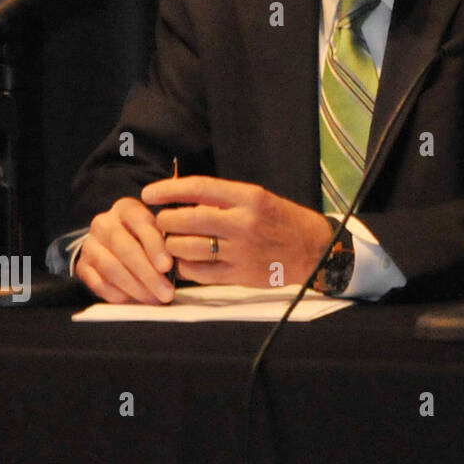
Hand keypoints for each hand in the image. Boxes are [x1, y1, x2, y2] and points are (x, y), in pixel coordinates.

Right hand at [76, 196, 175, 304]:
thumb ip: (167, 241)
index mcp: (127, 208)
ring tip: (154, 299)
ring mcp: (90, 244)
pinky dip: (118, 294)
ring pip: (111, 267)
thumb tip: (181, 264)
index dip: (155, 246)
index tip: (168, 266)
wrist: (110, 242)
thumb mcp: (158, 229)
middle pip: (125, 248)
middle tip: (166, 292)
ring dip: (135, 287)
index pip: (141, 224)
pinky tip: (134, 300)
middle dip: (147, 274)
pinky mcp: (81, 265)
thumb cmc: (145, 236)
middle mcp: (104, 223)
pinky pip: (98, 282)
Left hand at [141, 177, 334, 288]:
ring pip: (185, 247)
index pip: (198, 188)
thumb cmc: (283, 220)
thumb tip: (182, 198)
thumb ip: (224, 199)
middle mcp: (243, 222)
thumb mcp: (259, 199)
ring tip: (172, 242)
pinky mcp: (239, 274)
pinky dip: (184, 266)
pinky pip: (197, 271)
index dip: (168, 190)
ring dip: (171, 244)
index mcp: (249, 197)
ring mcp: (240, 250)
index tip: (149, 194)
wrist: (314, 250)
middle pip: (185, 220)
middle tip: (162, 222)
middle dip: (165, 221)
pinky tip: (186, 260)